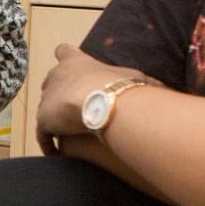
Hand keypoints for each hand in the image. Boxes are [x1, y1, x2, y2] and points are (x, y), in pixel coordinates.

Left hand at [35, 44, 150, 144]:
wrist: (102, 103)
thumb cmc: (121, 87)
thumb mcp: (135, 79)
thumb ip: (142, 82)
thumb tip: (162, 89)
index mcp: (76, 61)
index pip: (65, 51)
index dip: (65, 57)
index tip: (64, 60)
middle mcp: (57, 75)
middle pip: (50, 81)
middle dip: (57, 92)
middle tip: (69, 108)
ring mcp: (47, 98)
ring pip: (45, 108)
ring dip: (54, 120)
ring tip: (65, 135)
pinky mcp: (43, 119)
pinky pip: (43, 134)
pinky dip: (48, 143)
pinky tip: (56, 154)